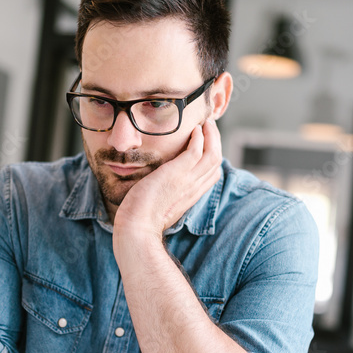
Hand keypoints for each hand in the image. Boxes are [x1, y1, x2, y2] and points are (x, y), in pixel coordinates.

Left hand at [113, 117, 222, 239]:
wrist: (136, 228)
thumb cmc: (140, 220)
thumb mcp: (158, 205)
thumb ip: (163, 194)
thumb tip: (155, 187)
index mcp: (190, 196)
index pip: (212, 174)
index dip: (212, 157)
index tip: (206, 143)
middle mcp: (194, 188)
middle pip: (216, 162)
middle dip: (216, 141)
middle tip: (209, 127)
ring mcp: (188, 181)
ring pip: (213, 154)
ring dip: (211, 136)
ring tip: (206, 123)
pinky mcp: (178, 173)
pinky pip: (197, 150)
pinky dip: (199, 137)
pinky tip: (194, 129)